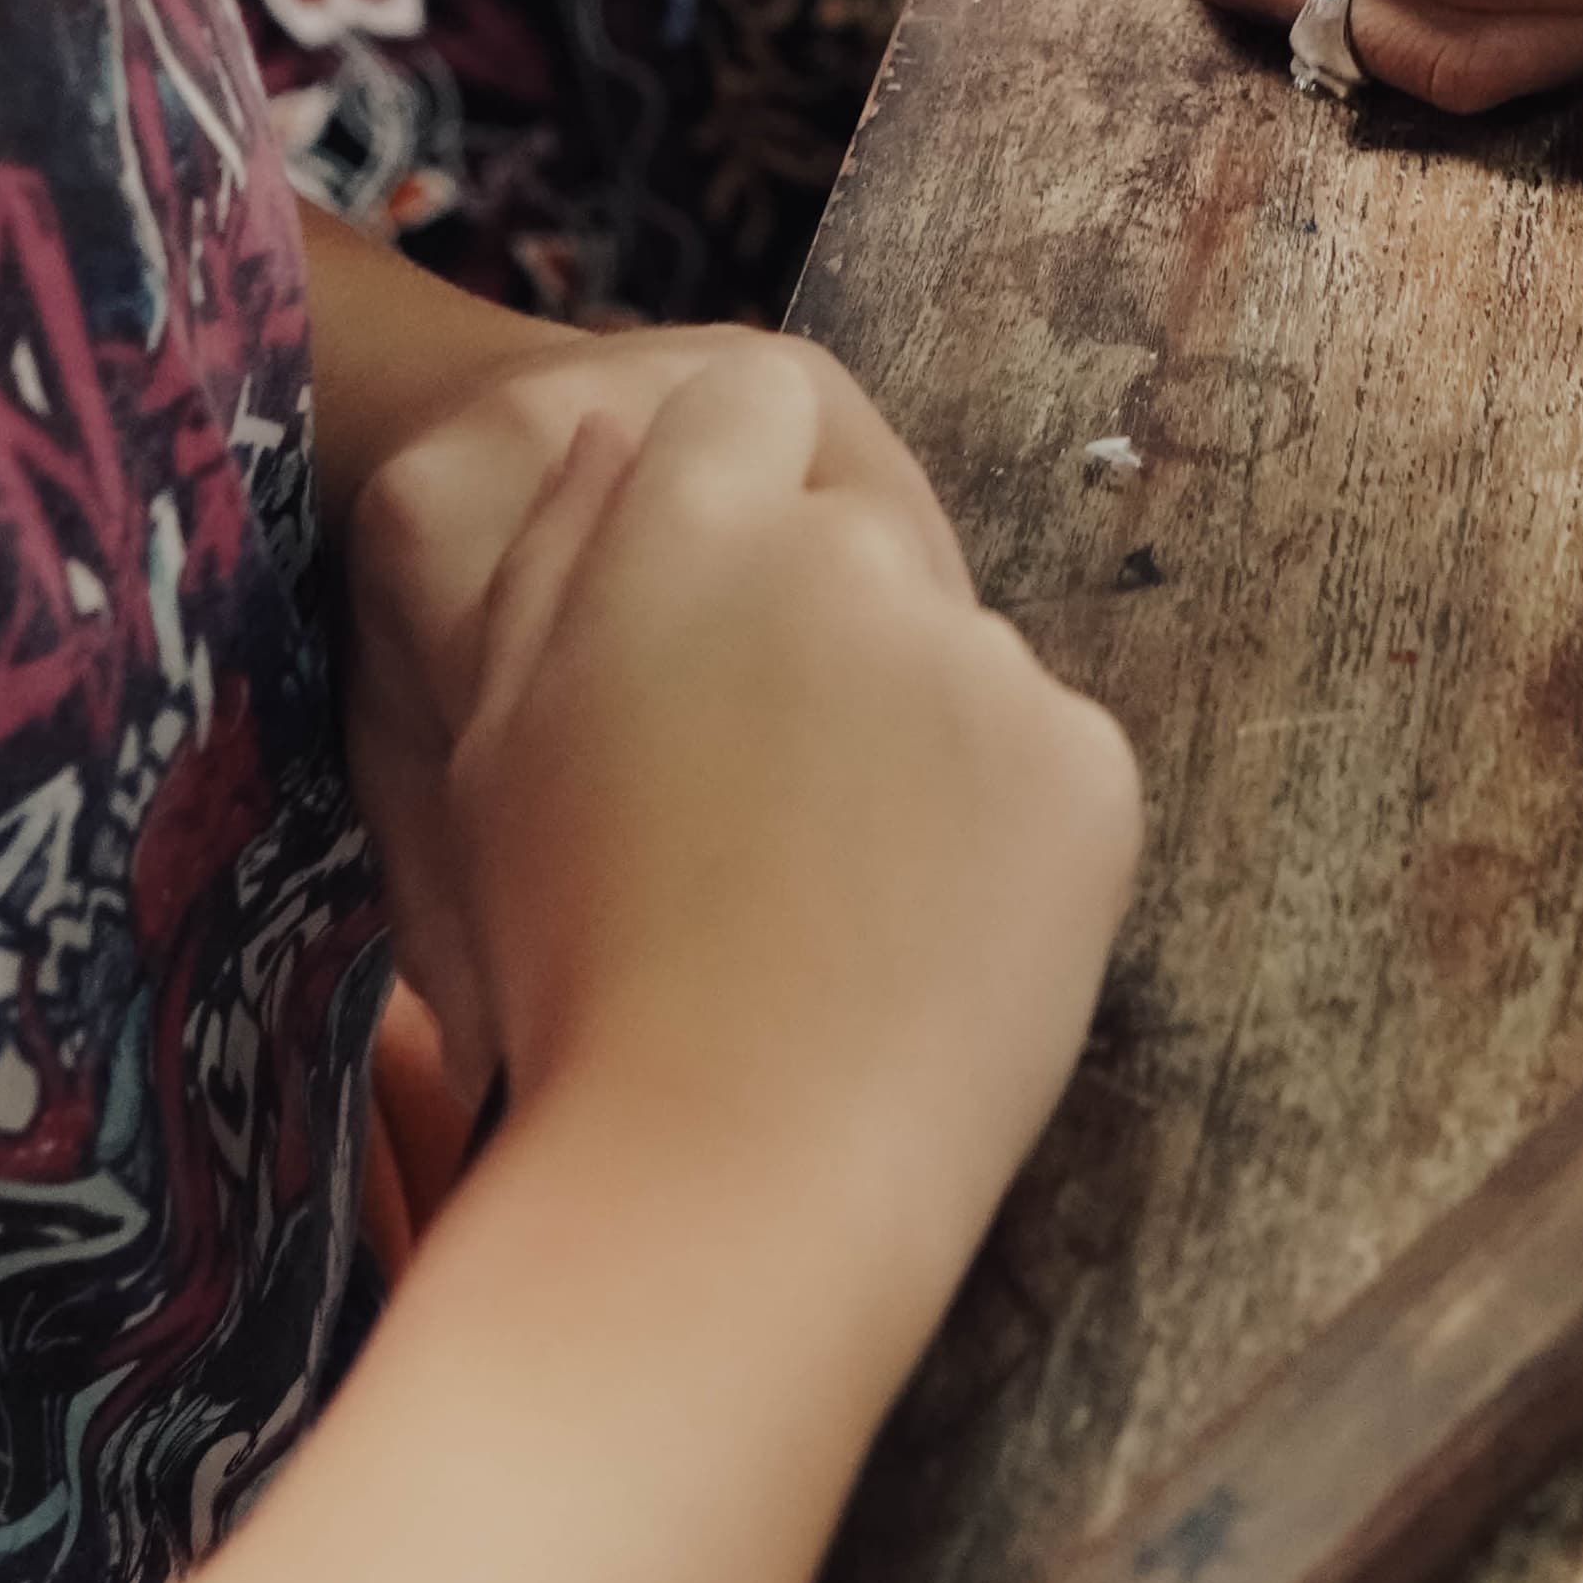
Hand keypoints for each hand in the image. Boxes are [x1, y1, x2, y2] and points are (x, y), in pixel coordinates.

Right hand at [420, 348, 1140, 1342]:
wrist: (723, 1179)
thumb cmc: (574, 970)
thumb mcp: (493, 750)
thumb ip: (560, 560)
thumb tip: (620, 444)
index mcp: (686, 528)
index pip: (751, 404)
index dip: (739, 492)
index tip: (720, 611)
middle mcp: (845, 554)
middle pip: (857, 540)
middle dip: (823, 636)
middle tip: (761, 814)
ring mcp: (982, 656)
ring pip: (951, 665)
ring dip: (912, 744)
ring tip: (833, 912)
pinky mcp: (1089, 763)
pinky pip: (1041, 767)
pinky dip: (1001, 839)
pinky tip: (920, 950)